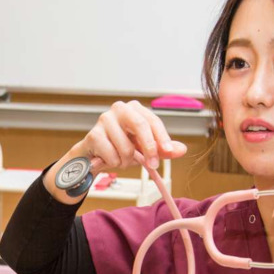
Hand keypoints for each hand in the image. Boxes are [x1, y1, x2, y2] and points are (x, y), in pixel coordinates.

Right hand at [44, 101, 186, 202]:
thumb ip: (162, 149)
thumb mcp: (144, 149)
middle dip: (149, 148)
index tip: (168, 151)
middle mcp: (120, 109)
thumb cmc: (119, 147)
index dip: (162, 137)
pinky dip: (114, 163)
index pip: (153, 121)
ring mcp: (105, 120)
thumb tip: (181, 150)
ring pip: (126, 147)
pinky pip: (112, 156)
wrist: (93, 155)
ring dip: (126, 161)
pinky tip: (108, 158)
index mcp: (135, 109)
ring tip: (121, 158)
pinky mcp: (93, 134)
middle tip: (152, 164)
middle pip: (140, 125)